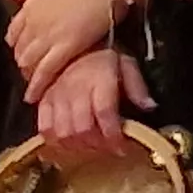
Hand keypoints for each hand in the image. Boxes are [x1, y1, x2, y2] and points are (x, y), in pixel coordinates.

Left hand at [6, 0, 134, 103]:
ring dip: (30, 75)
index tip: (23, 54)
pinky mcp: (66, 46)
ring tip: (34, 86)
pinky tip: (34, 96)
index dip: (18, 46)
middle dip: (24, 63)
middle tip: (30, 74)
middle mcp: (34, 21)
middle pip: (20, 50)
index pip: (14, 32)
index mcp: (31, 5)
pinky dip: (38, 85)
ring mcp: (48, 34)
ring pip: (29, 62)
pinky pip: (45, 70)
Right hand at [34, 48, 151, 158]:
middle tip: (107, 148)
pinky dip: (54, 140)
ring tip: (90, 146)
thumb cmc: (101, 56)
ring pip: (63, 132)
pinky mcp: (43, 101)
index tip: (122, 148)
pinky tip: (67, 142)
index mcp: (99, 80)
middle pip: (82, 128)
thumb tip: (149, 106)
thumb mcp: (126, 64)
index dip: (113, 136)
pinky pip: (44, 127)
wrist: (70, 44)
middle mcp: (75, 90)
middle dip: (97, 145)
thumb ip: (137, 87)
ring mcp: (56, 96)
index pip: (105, 114)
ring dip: (78, 146)